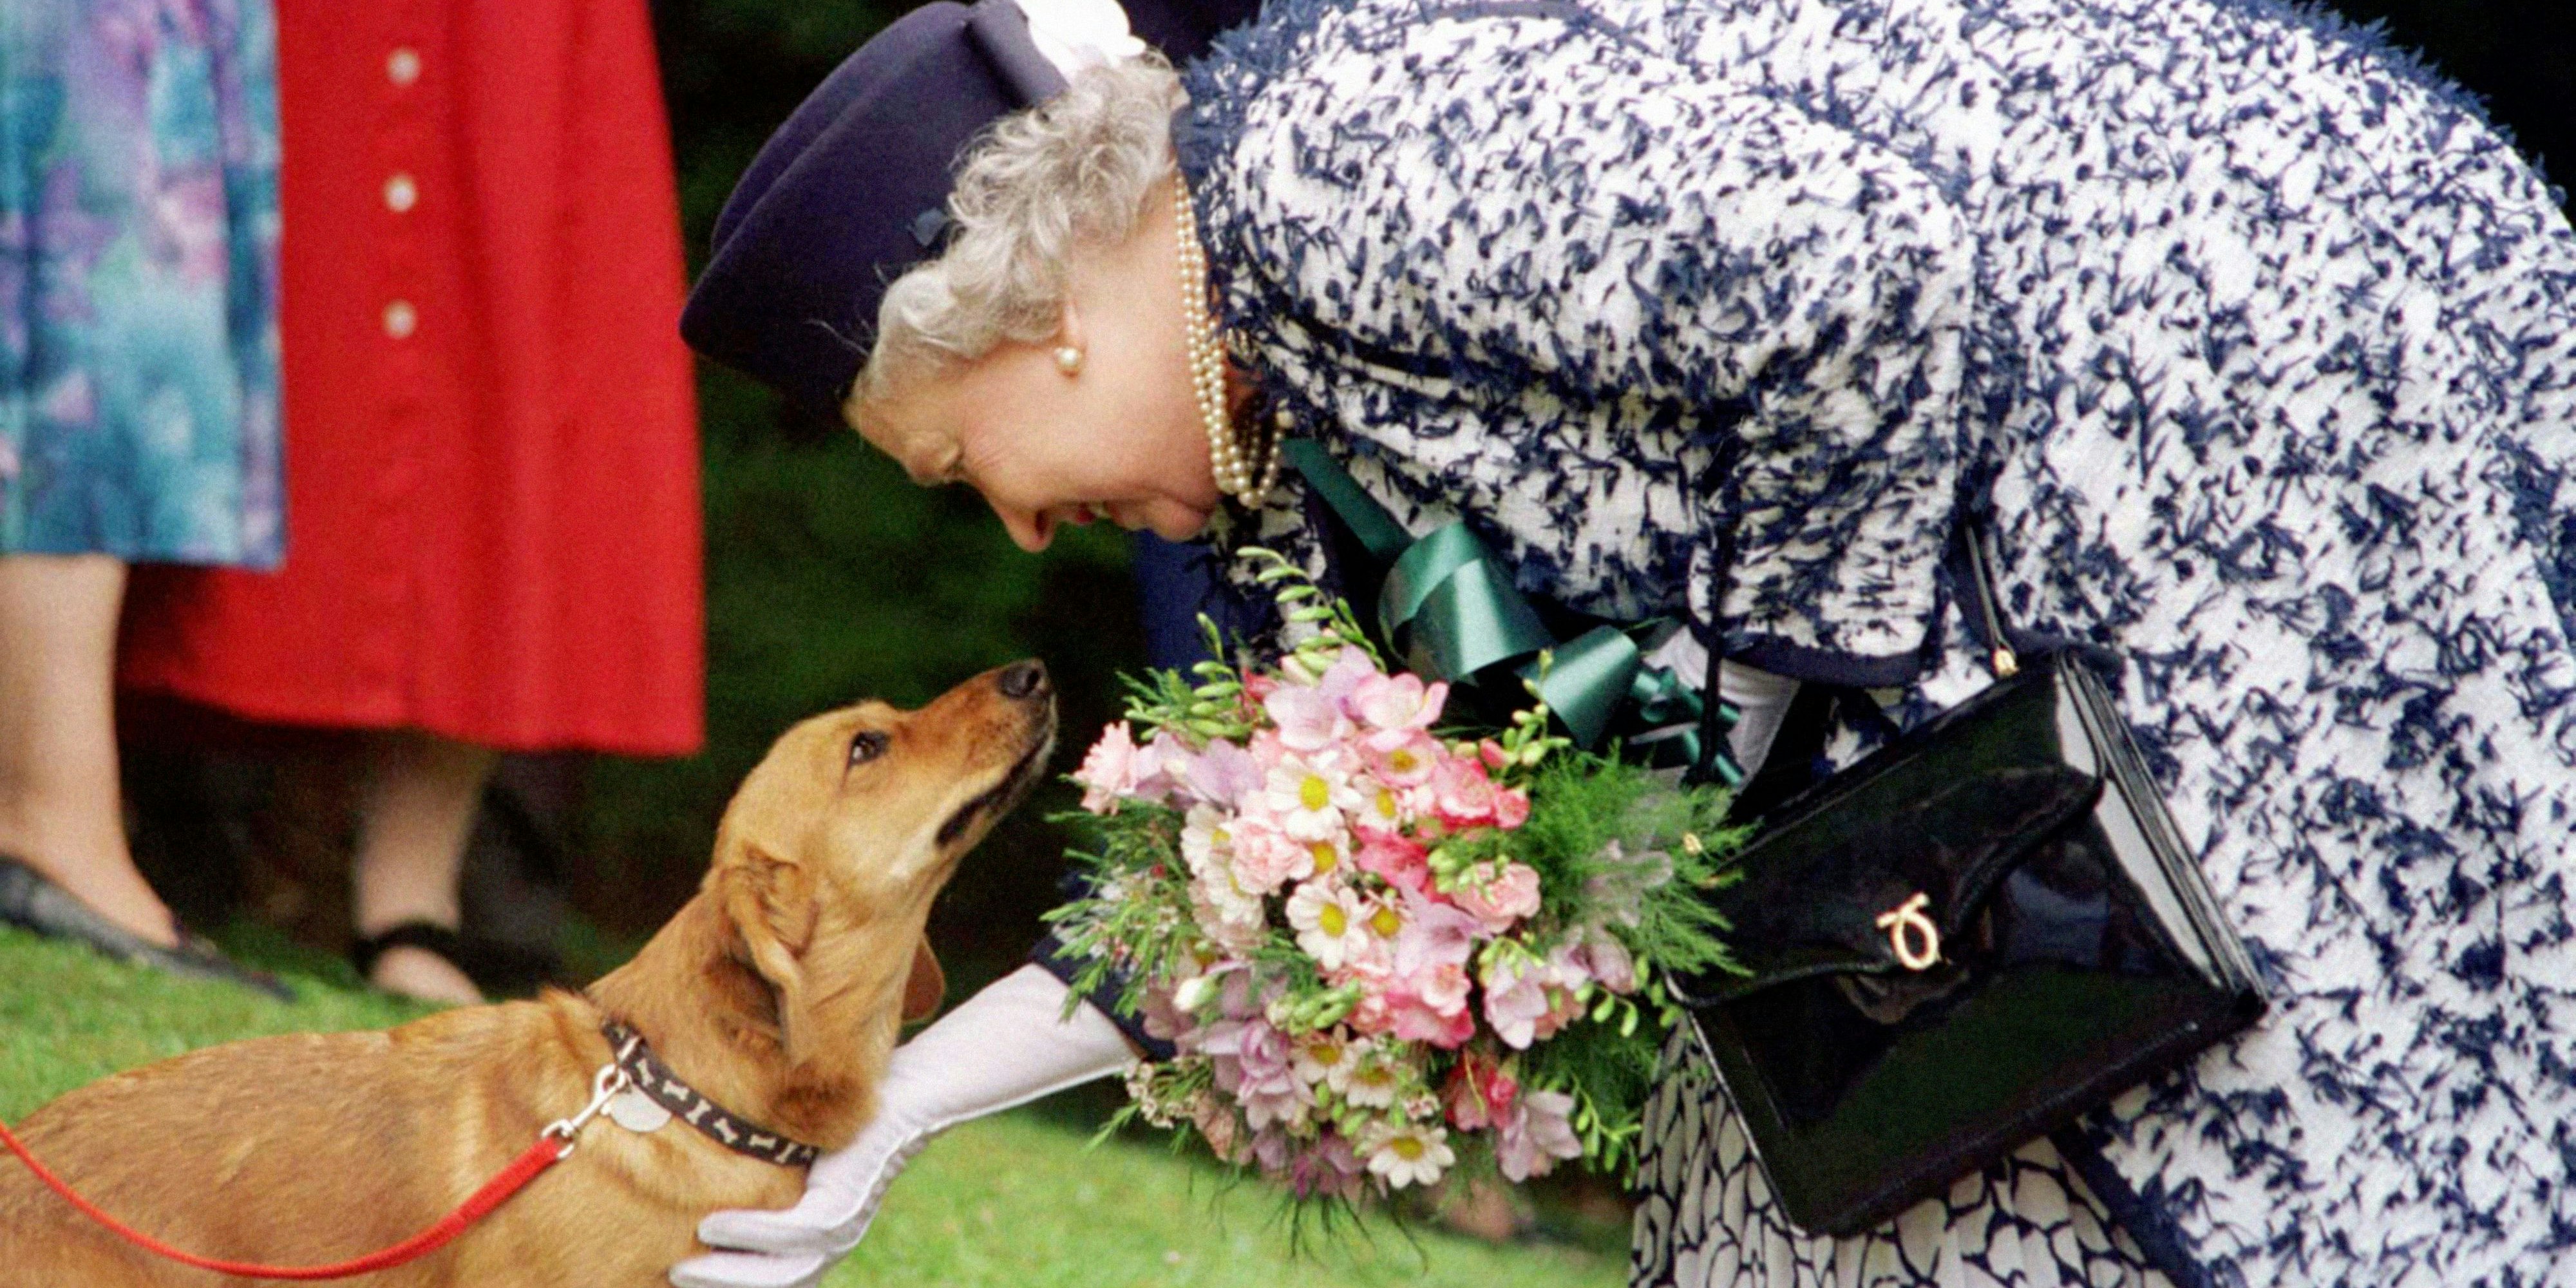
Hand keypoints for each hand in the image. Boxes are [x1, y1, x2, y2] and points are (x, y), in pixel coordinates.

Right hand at [669, 966, 1134, 1287]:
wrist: (932, 1082)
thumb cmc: (875, 1100)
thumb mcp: (817, 1133)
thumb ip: (782, 1148)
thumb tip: (730, 1141)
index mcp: (831, 1221)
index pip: (777, 1270)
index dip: (738, 1280)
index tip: (688, 1275)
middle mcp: (840, 1230)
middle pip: (776, 1283)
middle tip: (672, 1281)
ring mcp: (848, 1217)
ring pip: (781, 1269)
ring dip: (729, 1273)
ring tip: (684, 1267)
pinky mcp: (850, 1195)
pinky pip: (795, 1230)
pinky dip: (752, 1235)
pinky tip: (715, 1226)